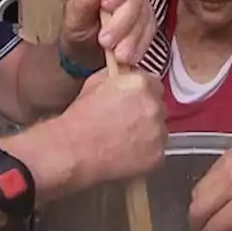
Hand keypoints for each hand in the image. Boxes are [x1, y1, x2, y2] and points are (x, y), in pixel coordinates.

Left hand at [61, 0, 154, 68]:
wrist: (84, 55)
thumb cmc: (78, 30)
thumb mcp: (74, 17)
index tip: (107, 5)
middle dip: (121, 23)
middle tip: (105, 41)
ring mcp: (141, 9)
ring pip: (144, 19)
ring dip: (130, 39)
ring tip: (116, 55)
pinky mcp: (148, 27)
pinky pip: (149, 36)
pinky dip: (137, 48)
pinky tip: (126, 57)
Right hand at [62, 69, 165, 188]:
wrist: (72, 150)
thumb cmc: (79, 120)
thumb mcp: (95, 83)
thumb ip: (118, 74)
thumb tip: (126, 74)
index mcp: (141, 84)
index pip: (154, 84)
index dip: (141, 94)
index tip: (133, 102)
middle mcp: (154, 106)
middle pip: (158, 107)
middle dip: (145, 113)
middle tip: (125, 122)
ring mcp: (158, 133)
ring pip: (159, 130)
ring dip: (147, 133)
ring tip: (123, 140)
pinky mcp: (157, 156)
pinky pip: (156, 152)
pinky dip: (145, 154)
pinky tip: (126, 154)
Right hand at [188, 112, 231, 230]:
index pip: (216, 225)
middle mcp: (231, 185)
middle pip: (197, 208)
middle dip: (195, 223)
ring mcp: (224, 168)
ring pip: (196, 192)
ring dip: (197, 206)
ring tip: (204, 213)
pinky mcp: (223, 156)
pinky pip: (205, 178)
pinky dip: (203, 190)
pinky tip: (213, 194)